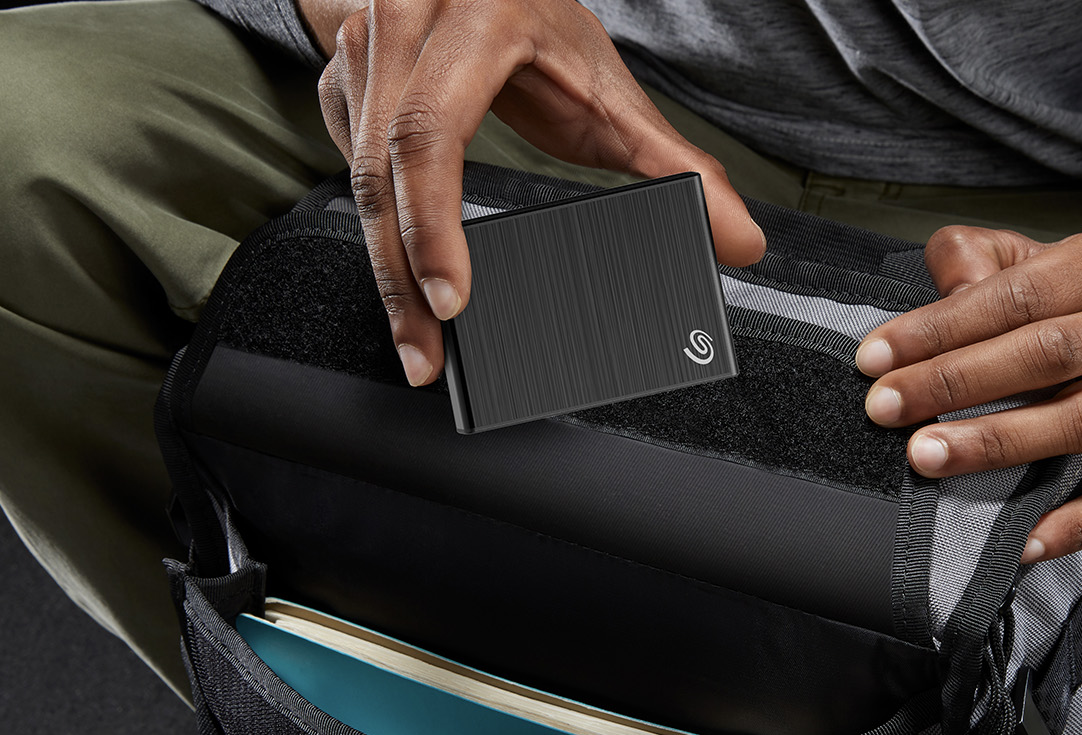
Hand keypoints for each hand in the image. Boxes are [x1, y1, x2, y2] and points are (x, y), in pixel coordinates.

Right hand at [311, 0, 765, 385]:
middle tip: (426, 354)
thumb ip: (678, 167)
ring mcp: (363, 50)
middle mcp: (405, 24)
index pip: (434, 134)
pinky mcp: (340, 80)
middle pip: (384, 171)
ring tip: (415, 338)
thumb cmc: (540, 23)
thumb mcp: (612, 89)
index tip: (454, 300)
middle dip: (401, 278)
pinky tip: (399, 279)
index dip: (434, 226)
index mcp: (475, 20)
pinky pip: (347, 164)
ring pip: (357, 175)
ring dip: (382, 267)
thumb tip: (741, 239)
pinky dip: (375, 231)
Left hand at [856, 225, 1081, 561]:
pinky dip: (1073, 524)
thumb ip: (983, 260)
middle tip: (884, 407)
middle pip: (1045, 353)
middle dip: (954, 382)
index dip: (940, 327)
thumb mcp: (1047, 259)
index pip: (1017, 294)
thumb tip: (942, 289)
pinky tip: (1021, 541)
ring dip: (995, 443)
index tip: (874, 358)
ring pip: (1078, 422)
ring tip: (925, 456)